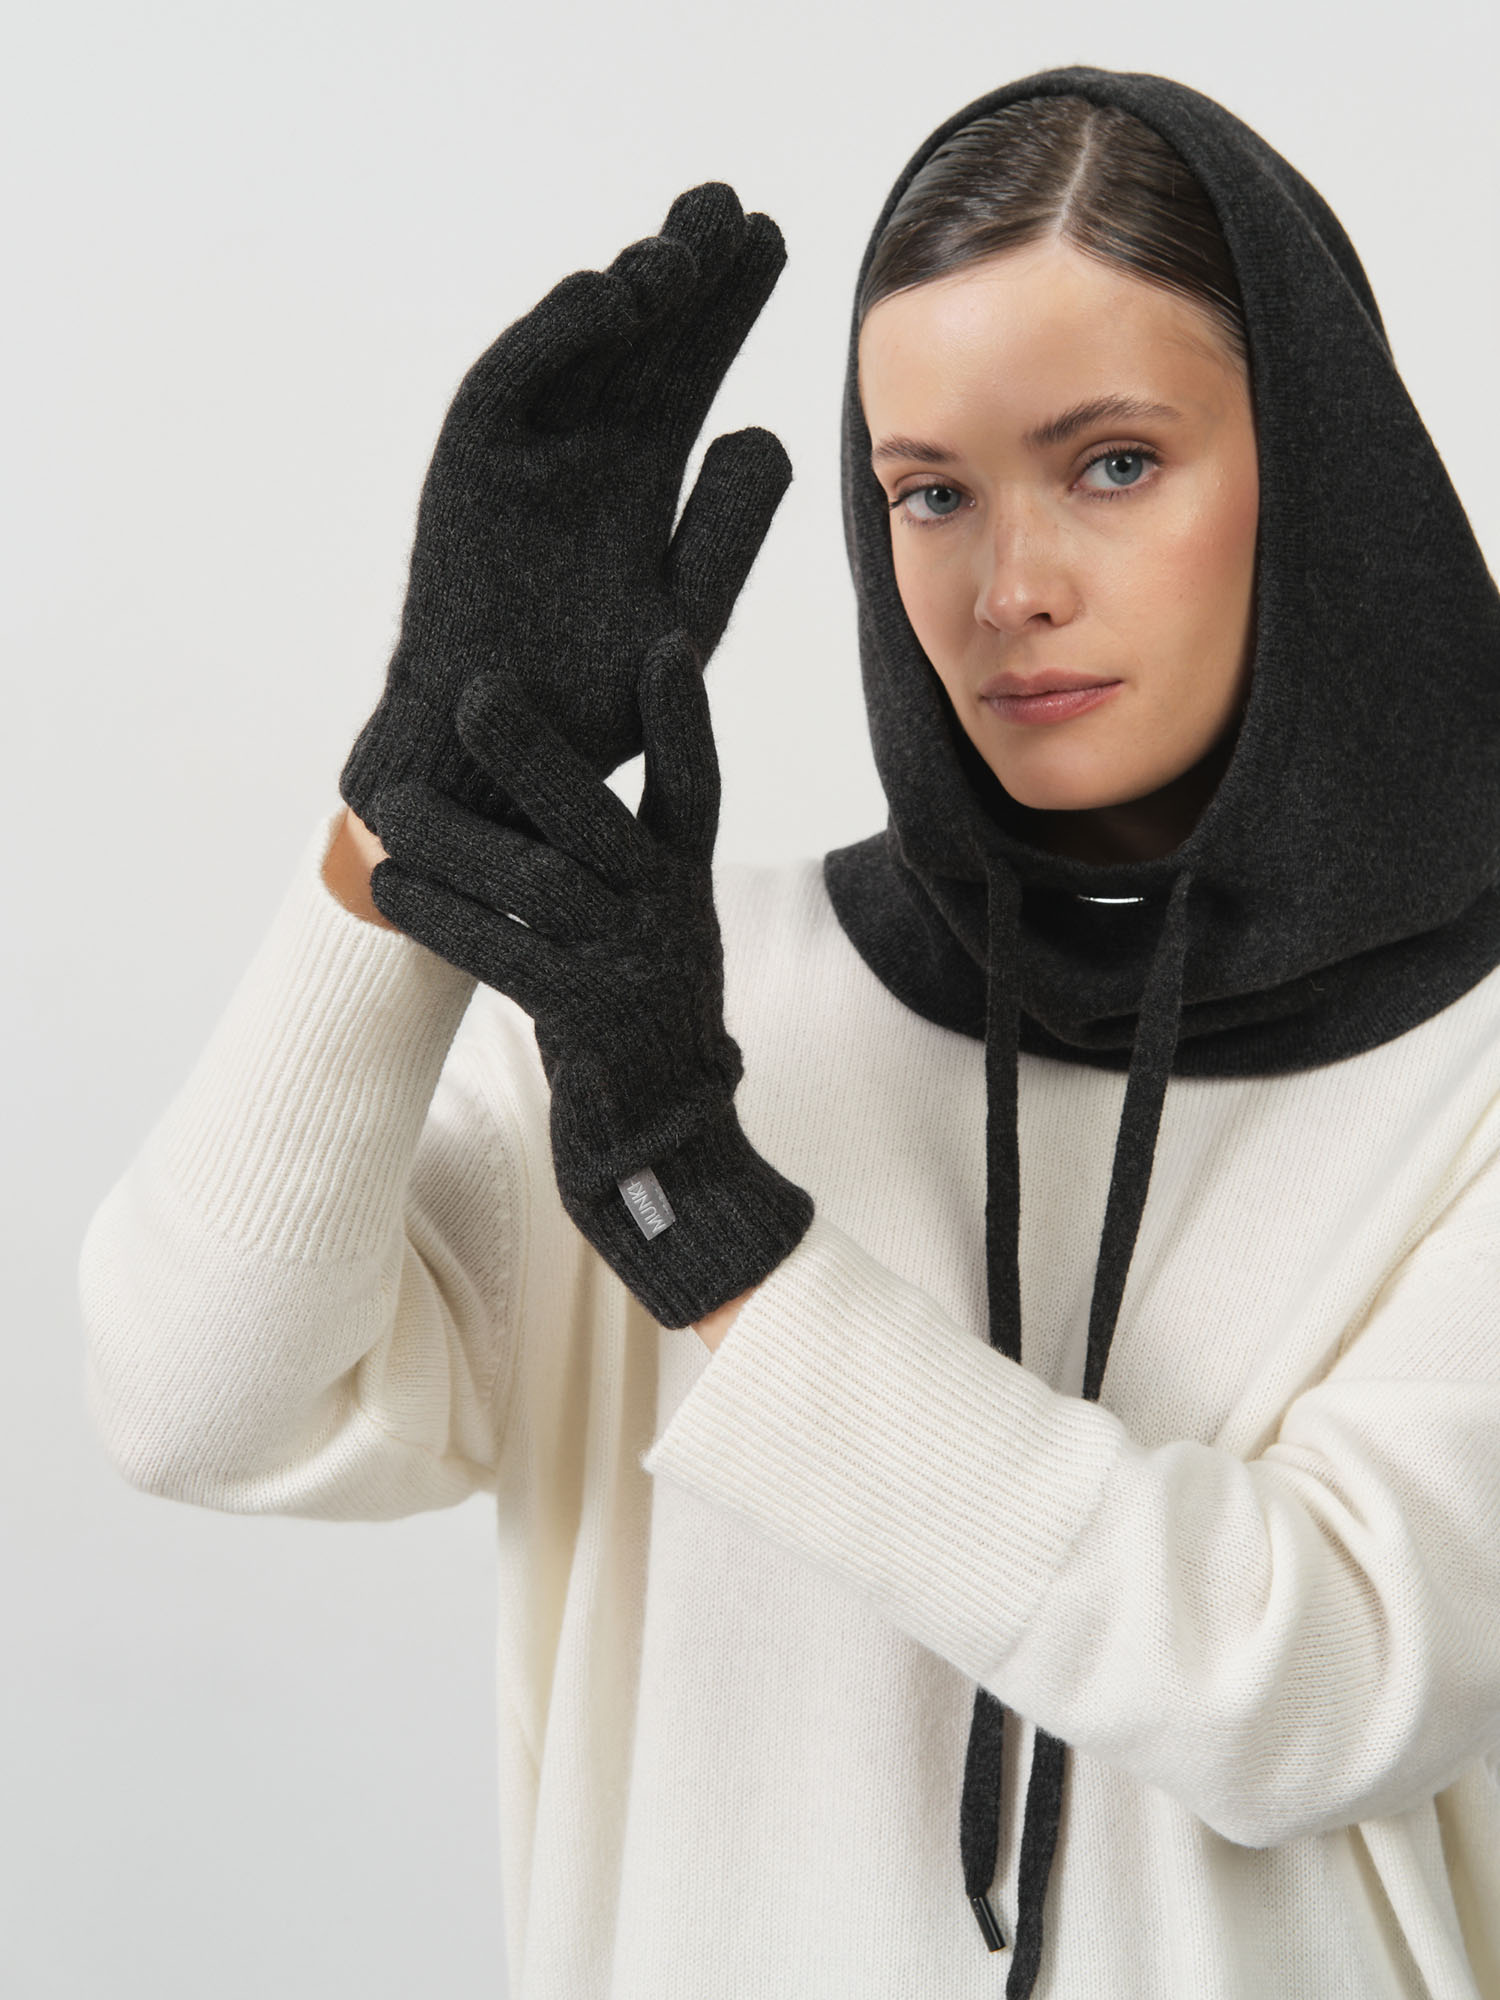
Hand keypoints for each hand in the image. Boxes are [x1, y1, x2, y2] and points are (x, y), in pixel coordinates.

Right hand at [340, 183, 791, 834]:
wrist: (498, 770)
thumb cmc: (589, 708)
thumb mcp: (682, 616)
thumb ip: (725, 531)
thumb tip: (767, 433)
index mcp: (633, 485)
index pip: (686, 375)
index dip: (725, 309)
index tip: (775, 244)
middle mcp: (578, 459)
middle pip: (638, 346)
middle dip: (683, 276)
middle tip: (733, 206)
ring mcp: (521, 464)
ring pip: (577, 356)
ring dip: (625, 294)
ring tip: (685, 246)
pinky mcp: (467, 479)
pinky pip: (509, 390)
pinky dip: (554, 340)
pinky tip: (613, 295)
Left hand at [368, 632, 813, 1327]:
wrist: (667, 1142)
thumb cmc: (638, 1015)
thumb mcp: (652, 924)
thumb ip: (616, 854)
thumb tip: (531, 765)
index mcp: (688, 878)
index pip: (696, 783)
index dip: (683, 717)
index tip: (662, 643)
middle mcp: (670, 913)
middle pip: (599, 820)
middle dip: (536, 755)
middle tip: (473, 695)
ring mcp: (631, 968)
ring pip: (535, 884)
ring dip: (455, 839)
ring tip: (388, 803)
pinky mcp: (586, 1022)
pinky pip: (501, 956)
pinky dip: (442, 919)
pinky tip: (389, 887)